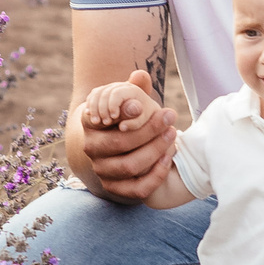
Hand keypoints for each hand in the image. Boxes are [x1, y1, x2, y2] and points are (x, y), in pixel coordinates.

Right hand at [79, 69, 175, 202]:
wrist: (124, 146)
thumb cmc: (129, 117)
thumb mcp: (130, 100)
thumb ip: (135, 88)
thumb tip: (141, 76)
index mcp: (90, 122)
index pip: (101, 116)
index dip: (122, 112)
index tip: (143, 105)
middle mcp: (90, 148)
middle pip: (120, 143)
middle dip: (149, 130)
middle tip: (171, 116)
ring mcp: (101, 170)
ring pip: (130, 166)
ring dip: (155, 150)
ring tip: (173, 134)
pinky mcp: (115, 188)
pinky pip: (137, 188)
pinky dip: (156, 174)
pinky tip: (168, 157)